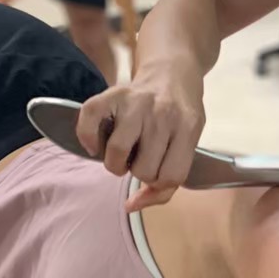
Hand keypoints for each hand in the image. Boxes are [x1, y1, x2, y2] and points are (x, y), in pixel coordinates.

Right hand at [75, 65, 205, 211]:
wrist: (173, 72)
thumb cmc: (180, 115)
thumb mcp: (190, 143)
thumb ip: (169, 180)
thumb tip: (132, 206)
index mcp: (188, 127)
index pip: (172, 177)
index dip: (160, 184)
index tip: (156, 175)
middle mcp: (162, 114)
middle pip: (144, 170)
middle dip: (139, 171)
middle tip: (141, 157)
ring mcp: (136, 103)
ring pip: (117, 155)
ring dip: (116, 163)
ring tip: (123, 154)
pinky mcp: (111, 94)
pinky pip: (89, 125)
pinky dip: (89, 141)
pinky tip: (99, 144)